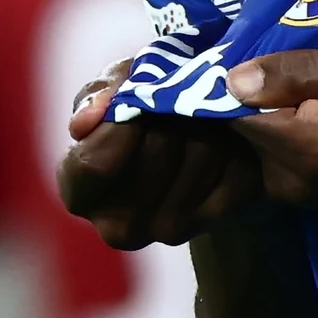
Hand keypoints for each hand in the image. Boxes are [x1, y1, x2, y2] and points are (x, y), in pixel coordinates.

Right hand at [58, 57, 264, 249]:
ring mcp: (170, 230)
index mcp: (80, 193)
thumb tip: (84, 122)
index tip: (138, 97)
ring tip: (203, 112)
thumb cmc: (142, 109)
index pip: (93, 166)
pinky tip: (229, 136)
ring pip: (200, 160)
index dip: (119, 125)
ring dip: (208, 125)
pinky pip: (235, 174)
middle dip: (168, 116)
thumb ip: (99, 95)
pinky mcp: (218, 220)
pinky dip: (237, 146)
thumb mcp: (118, 86)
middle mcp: (120, 226)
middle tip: (177, 98)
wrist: (201, 145)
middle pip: (153, 155)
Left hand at [226, 38, 317, 212]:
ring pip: (257, 139)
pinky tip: (315, 105)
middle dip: (255, 90)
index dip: (235, 74)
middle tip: (288, 56)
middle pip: (241, 124)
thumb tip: (234, 77)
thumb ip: (308, 69)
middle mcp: (290, 181)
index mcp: (307, 147)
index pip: (231, 109)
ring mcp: (297, 196)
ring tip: (307, 79)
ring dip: (272, 108)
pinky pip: (275, 153)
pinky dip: (285, 127)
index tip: (253, 46)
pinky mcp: (306, 197)